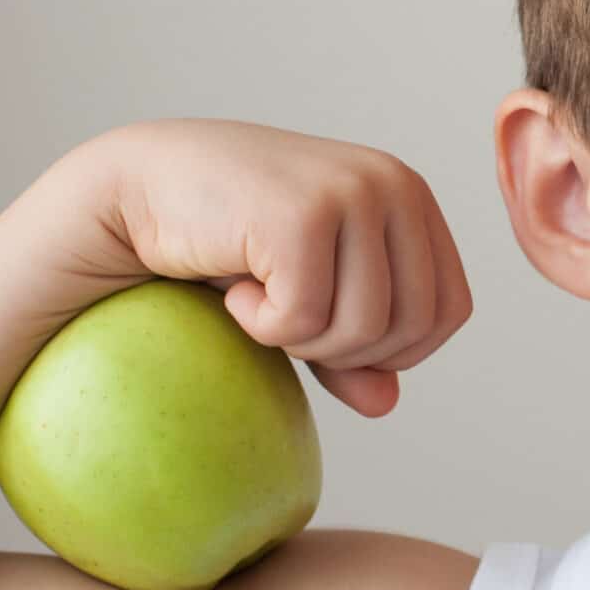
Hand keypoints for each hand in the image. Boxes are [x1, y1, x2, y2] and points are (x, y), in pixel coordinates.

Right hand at [84, 117, 473, 417]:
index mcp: (410, 196)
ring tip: (260, 299)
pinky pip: (305, 320)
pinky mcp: (302, 215)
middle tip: (287, 319)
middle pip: (412, 328)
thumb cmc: (229, 236)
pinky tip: (235, 289)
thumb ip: (354, 346)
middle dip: (347, 352)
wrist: (139, 187)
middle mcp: (393, 185)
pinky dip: (263, 327)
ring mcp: (352, 193)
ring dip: (302, 341)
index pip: (450, 310)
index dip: (396, 349)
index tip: (332, 335)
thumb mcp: (308, 291)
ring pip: (364, 330)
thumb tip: (387, 405)